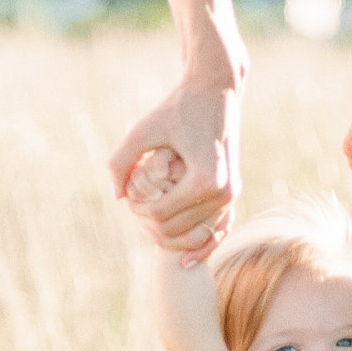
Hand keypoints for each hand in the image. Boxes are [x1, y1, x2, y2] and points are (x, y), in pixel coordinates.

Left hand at [108, 74, 239, 265]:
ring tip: (148, 215)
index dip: (138, 210)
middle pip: (177, 230)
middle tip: (134, 203)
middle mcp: (224, 192)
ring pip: (195, 234)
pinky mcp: (233, 192)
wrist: (216, 89)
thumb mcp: (141, 131)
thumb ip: (121, 163)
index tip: (128, 194)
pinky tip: (187, 261)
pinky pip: (220, 230)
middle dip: (150, 223)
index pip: (161, 216)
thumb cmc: (177, 108)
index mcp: (204, 180)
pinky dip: (204, 246)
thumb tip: (119, 198)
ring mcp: (231, 194)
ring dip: (170, 232)